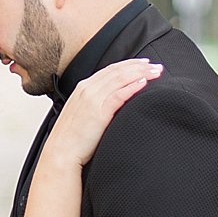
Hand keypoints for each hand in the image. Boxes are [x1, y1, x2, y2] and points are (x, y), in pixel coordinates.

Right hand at [44, 58, 161, 168]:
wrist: (61, 152)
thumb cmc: (71, 138)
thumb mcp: (82, 114)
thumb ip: (95, 103)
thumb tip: (113, 101)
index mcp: (82, 88)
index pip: (110, 70)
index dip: (129, 64)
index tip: (144, 64)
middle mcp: (87, 89)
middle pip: (117, 71)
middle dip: (139, 66)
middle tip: (156, 66)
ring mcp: (92, 99)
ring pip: (120, 79)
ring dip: (140, 73)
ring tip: (155, 72)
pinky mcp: (99, 112)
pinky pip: (119, 95)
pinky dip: (132, 86)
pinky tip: (144, 83)